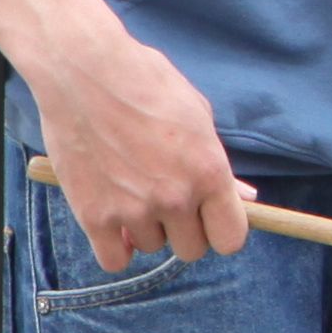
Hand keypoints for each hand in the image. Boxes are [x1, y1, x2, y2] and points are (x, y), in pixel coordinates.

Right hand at [18, 14, 246, 269]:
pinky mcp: (94, 215)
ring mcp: (134, 209)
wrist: (86, 72)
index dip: (221, 231)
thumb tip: (245, 198)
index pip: (231, 238)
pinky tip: (113, 221)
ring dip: (146, 228)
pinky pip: (114, 260)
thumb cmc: (146, 84)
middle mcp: (176, 197)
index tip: (209, 219)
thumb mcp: (198, 117)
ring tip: (132, 191)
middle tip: (168, 202)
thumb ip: (220, 166)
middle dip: (184, 230)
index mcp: (209, 172)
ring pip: (152, 247)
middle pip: (192, 249)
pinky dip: (115, 247)